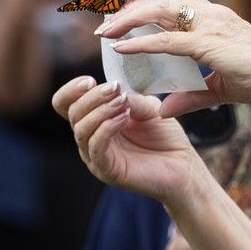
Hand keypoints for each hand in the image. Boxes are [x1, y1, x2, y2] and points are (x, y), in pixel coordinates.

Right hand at [51, 76, 205, 203]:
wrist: (184, 165)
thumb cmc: (165, 137)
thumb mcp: (149, 108)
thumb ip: (130, 98)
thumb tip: (115, 91)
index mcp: (96, 121)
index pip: (66, 104)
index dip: (71, 90)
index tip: (90, 79)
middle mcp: (91, 138)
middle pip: (72, 113)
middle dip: (91, 97)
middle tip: (114, 88)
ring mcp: (97, 156)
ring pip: (81, 129)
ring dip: (100, 111)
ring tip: (122, 102)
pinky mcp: (108, 170)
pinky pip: (96, 147)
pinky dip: (106, 128)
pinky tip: (123, 118)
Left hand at [93, 0, 250, 116]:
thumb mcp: (220, 88)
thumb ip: (192, 96)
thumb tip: (165, 108)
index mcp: (216, 18)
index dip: (146, 1)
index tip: (122, 16)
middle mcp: (212, 14)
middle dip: (130, 5)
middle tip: (106, 23)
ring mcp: (212, 25)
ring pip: (160, 10)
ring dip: (129, 18)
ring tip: (107, 32)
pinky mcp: (211, 44)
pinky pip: (168, 40)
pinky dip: (142, 42)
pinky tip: (122, 48)